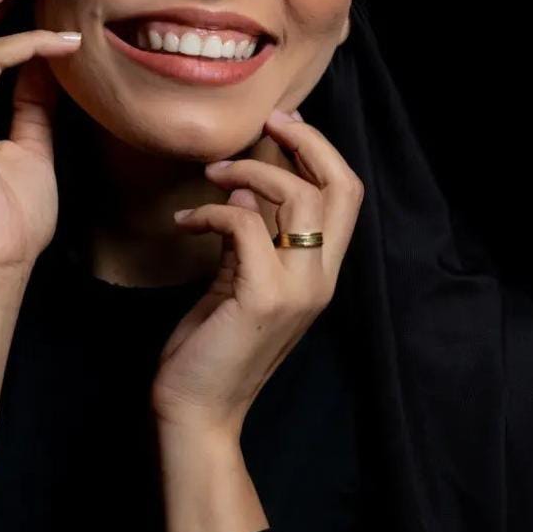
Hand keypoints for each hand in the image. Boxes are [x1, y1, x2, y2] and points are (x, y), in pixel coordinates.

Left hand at [150, 108, 363, 438]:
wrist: (198, 409)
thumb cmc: (215, 343)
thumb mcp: (240, 279)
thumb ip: (255, 237)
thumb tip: (251, 187)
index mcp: (319, 273)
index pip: (347, 197)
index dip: (320, 151)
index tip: (282, 124)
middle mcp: (320, 280)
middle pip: (343, 189)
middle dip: (306, 142)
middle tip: (265, 122)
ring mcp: (298, 291)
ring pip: (301, 198)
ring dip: (252, 171)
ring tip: (213, 174)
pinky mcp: (263, 298)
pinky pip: (246, 225)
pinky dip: (212, 212)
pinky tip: (185, 221)